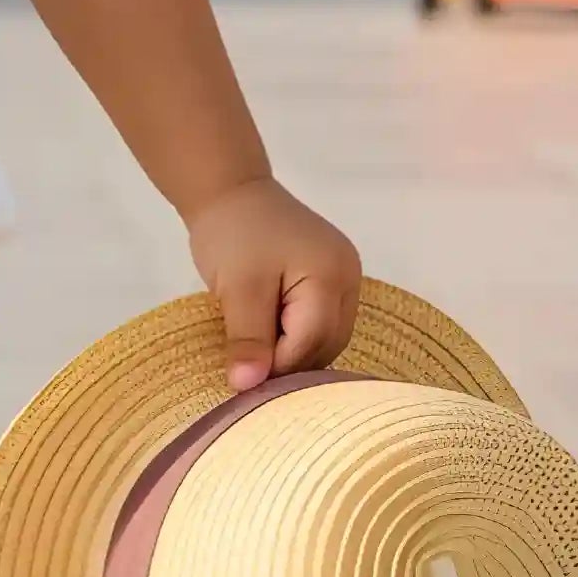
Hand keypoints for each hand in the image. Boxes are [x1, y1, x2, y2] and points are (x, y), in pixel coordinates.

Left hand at [184, 174, 360, 392]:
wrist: (229, 189)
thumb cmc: (232, 232)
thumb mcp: (236, 288)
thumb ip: (247, 339)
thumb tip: (248, 387)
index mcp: (331, 275)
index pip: (312, 341)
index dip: (280, 367)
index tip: (245, 380)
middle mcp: (349, 277)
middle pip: (327, 342)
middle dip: (290, 362)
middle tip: (250, 374)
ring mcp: (344, 277)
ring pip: (327, 336)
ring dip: (295, 352)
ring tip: (258, 356)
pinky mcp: (331, 278)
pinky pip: (321, 320)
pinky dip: (298, 335)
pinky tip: (272, 340)